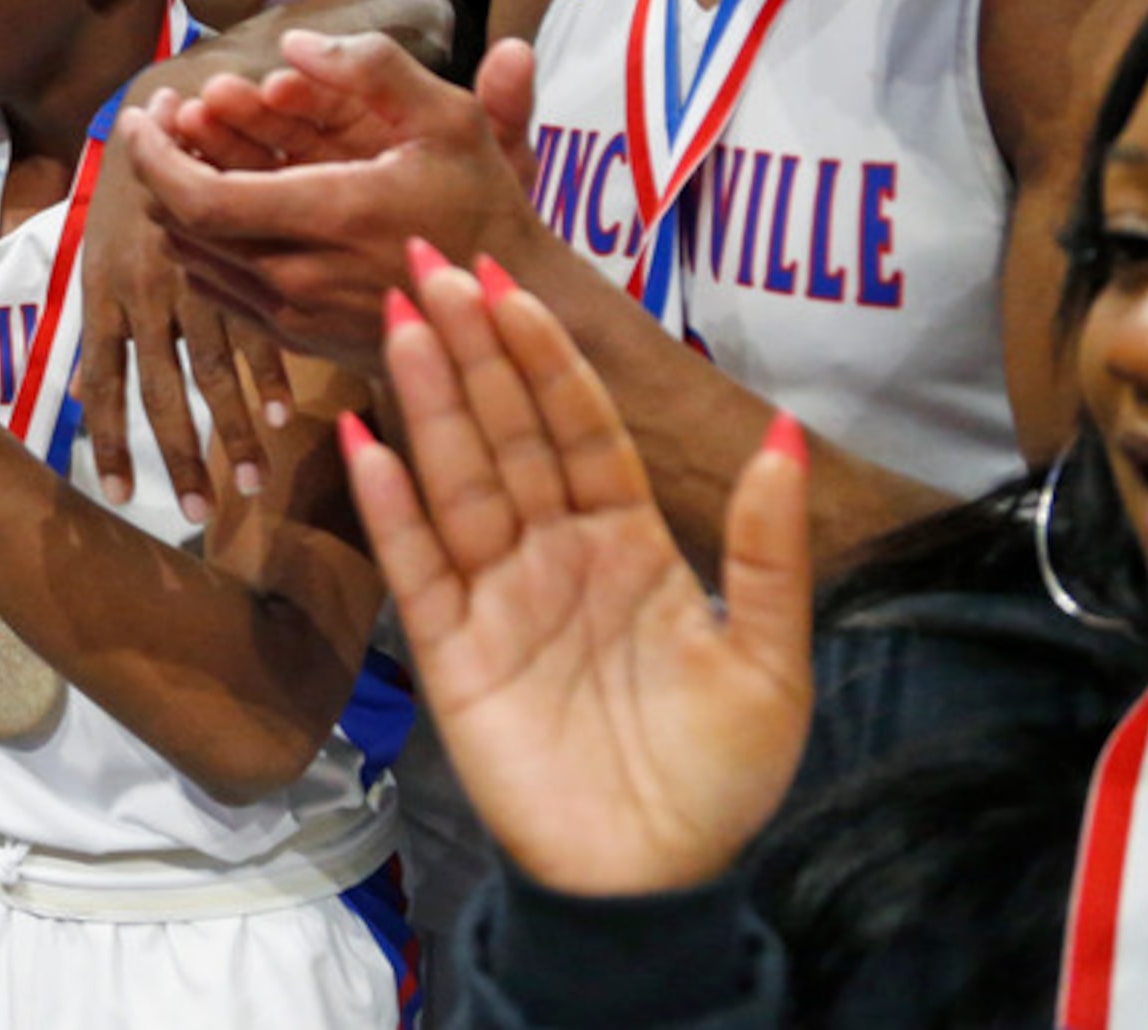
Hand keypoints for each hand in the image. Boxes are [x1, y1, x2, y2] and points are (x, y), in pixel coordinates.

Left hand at [71, 127, 293, 525]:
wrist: (174, 96)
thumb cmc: (131, 174)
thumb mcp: (99, 240)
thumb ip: (104, 313)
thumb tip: (98, 386)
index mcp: (103, 288)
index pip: (100, 379)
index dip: (110, 439)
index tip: (120, 494)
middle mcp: (146, 290)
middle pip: (160, 390)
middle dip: (174, 454)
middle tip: (195, 511)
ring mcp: (196, 277)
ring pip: (212, 370)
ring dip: (230, 431)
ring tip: (247, 483)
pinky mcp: (240, 258)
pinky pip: (257, 327)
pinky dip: (269, 373)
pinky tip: (283, 416)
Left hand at [119, 32, 546, 363]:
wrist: (502, 312)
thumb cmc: (482, 206)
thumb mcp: (450, 119)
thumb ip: (375, 68)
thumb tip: (295, 41)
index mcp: (331, 216)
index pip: (200, 195)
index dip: (153, 156)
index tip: (141, 113)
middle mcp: (300, 274)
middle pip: (182, 224)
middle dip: (157, 165)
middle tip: (159, 116)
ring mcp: (293, 313)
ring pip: (193, 257)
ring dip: (173, 202)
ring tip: (181, 149)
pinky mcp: (294, 336)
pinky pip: (218, 288)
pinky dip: (200, 241)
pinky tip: (215, 199)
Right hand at [342, 246, 811, 896]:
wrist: (658, 883)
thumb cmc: (719, 776)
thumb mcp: (770, 658)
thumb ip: (765, 547)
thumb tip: (781, 431)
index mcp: (629, 543)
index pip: (578, 427)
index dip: (544, 356)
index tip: (510, 281)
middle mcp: (554, 554)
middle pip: (505, 433)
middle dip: (472, 348)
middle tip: (430, 265)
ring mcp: (496, 599)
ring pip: (457, 479)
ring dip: (428, 400)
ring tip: (401, 320)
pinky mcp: (451, 655)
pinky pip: (416, 567)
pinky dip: (390, 505)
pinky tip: (366, 440)